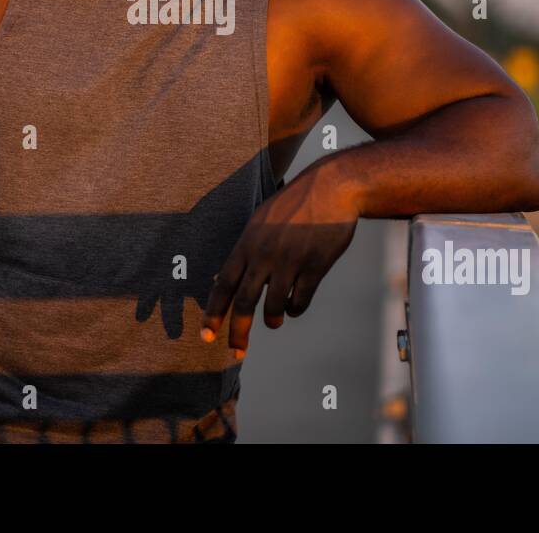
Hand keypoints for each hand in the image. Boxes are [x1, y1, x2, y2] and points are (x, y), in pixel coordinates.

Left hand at [200, 162, 359, 357]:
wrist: (332, 188)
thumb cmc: (295, 204)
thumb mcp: (262, 220)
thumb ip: (246, 249)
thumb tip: (228, 279)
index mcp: (248, 242)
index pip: (224, 283)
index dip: (213, 312)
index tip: (206, 336)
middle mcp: (265, 253)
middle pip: (245, 302)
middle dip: (238, 331)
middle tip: (236, 351)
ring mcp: (290, 261)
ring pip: (274, 306)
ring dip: (272, 320)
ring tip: (273, 322)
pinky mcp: (315, 266)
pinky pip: (300, 300)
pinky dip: (295, 309)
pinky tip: (294, 306)